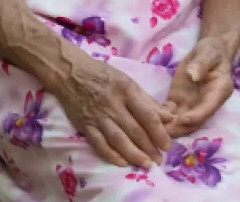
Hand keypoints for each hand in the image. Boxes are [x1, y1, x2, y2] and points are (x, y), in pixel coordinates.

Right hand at [50, 54, 171, 168]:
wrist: (71, 74)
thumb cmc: (104, 75)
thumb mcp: (129, 81)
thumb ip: (148, 100)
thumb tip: (168, 117)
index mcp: (128, 91)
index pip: (147, 115)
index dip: (159, 132)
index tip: (167, 145)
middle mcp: (113, 105)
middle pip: (134, 130)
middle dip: (149, 148)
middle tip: (159, 160)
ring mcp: (98, 117)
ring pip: (118, 140)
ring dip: (133, 155)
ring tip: (146, 164)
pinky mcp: (84, 125)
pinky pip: (99, 144)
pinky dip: (111, 155)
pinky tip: (122, 163)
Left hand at [158, 37, 237, 136]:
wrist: (207, 53)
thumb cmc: (212, 51)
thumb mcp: (208, 53)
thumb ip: (201, 64)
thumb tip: (193, 75)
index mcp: (218, 92)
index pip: (208, 108)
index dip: (196, 116)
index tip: (182, 119)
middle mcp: (205, 103)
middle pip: (193, 121)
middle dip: (178, 128)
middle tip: (163, 133)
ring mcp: (191, 104)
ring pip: (180, 122)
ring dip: (168, 128)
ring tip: (151, 131)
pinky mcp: (178, 102)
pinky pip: (169, 113)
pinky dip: (160, 118)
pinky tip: (147, 120)